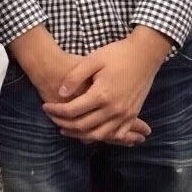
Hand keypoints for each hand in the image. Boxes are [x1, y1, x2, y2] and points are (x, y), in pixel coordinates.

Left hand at [26, 47, 148, 146]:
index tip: (46, 106)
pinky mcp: (133, 115)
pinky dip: (102, 137)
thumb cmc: (117, 54)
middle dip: (64, 124)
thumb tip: (61, 93)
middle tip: (52, 118)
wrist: (145, 54)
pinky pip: (116, 135)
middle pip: (83, 126)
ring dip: (80, 135)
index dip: (56, 111)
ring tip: (66, 129)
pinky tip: (91, 133)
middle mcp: (114, 109)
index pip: (73, 110)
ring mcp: (125, 115)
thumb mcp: (92, 59)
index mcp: (102, 95)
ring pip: (98, 135)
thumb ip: (75, 77)